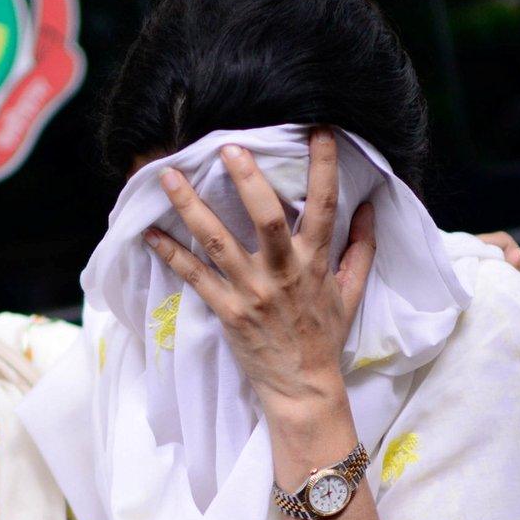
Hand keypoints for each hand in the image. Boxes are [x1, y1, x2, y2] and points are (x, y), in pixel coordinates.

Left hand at [144, 129, 376, 428]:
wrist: (303, 387)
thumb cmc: (325, 338)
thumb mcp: (351, 292)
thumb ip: (360, 248)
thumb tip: (369, 208)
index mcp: (314, 263)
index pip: (324, 207)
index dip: (323, 168)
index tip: (318, 131)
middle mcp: (283, 273)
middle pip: (267, 218)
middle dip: (248, 181)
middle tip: (228, 147)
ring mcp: (252, 292)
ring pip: (219, 243)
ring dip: (191, 208)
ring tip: (169, 176)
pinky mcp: (227, 312)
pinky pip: (195, 278)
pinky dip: (171, 255)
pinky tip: (150, 232)